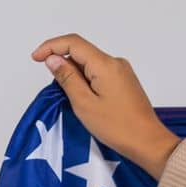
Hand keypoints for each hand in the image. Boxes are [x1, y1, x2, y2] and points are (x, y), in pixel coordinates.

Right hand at [30, 34, 181, 179]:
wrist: (149, 144)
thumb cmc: (117, 127)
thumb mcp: (84, 102)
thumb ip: (66, 77)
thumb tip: (53, 58)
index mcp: (106, 64)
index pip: (73, 42)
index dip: (51, 47)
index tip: (36, 59)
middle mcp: (117, 63)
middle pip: (82, 52)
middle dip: (63, 64)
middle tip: (58, 88)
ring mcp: (123, 73)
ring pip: (90, 64)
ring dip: (75, 74)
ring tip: (74, 98)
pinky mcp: (126, 83)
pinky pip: (100, 73)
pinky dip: (87, 80)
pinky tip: (86, 98)